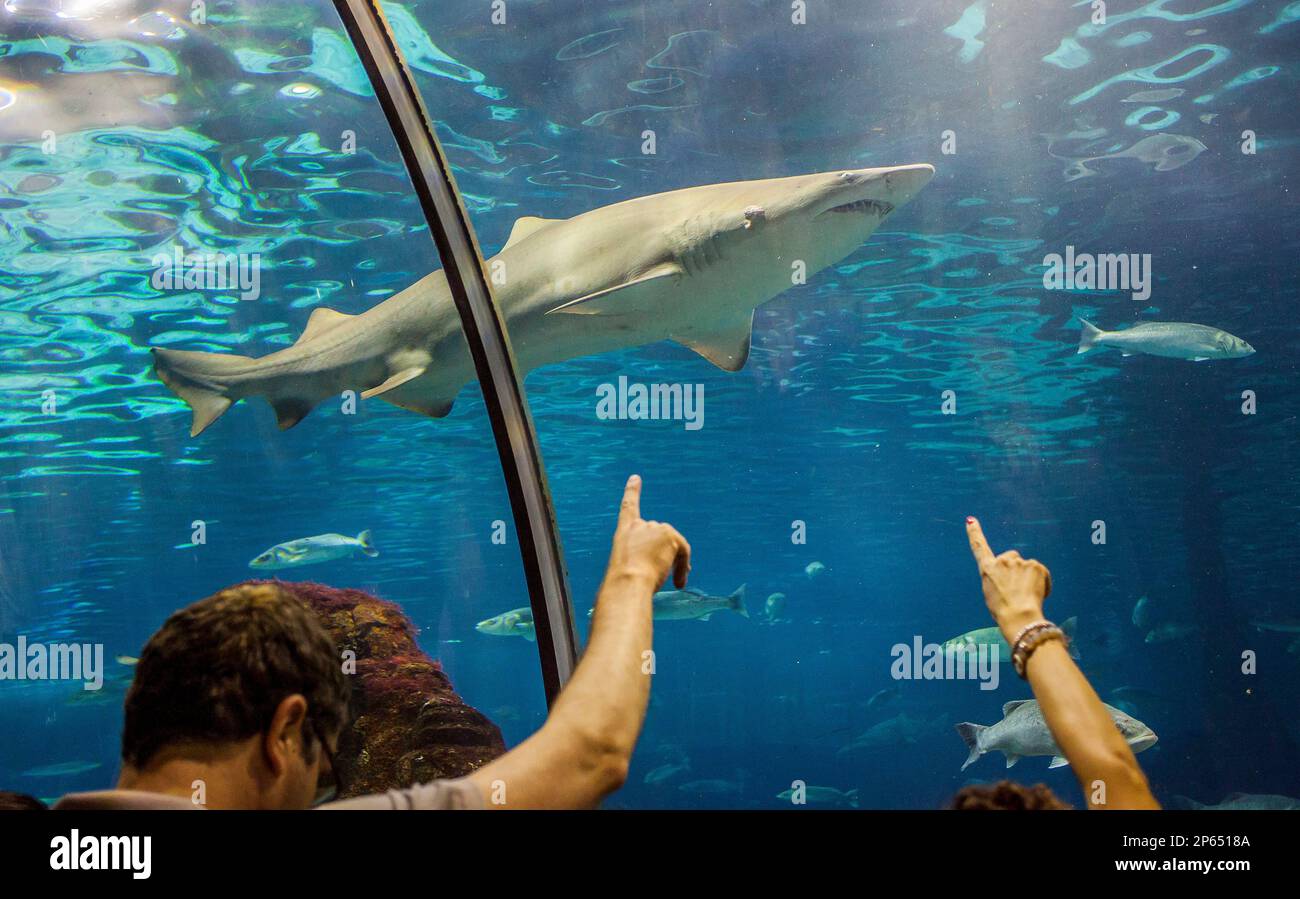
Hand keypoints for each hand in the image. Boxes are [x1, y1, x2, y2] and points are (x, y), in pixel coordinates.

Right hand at [605, 475, 690, 591]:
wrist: (628, 582)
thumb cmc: (624, 583)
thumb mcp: (628, 567)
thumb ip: (641, 559)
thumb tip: (661, 565)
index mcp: (624, 532)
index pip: (628, 507)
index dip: (632, 492)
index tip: (635, 478)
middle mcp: (639, 525)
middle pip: (660, 537)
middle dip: (664, 555)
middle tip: (669, 578)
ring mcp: (655, 528)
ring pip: (673, 546)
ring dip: (675, 564)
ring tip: (672, 583)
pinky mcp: (670, 536)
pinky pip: (684, 552)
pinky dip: (684, 566)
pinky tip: (680, 582)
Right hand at [965, 516, 1052, 642]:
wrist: (1019, 616)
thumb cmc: (1003, 610)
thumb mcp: (991, 593)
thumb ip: (997, 578)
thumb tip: (1009, 577)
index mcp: (987, 569)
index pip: (979, 547)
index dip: (974, 533)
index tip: (970, 520)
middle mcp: (1002, 561)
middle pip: (1011, 558)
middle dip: (1016, 568)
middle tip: (1017, 588)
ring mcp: (1019, 562)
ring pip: (1027, 566)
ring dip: (1029, 577)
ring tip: (1026, 595)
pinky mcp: (1036, 565)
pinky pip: (1041, 572)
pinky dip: (1041, 582)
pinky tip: (1037, 594)